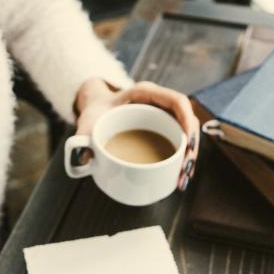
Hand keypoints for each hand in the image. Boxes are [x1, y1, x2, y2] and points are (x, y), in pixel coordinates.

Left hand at [74, 79, 200, 190]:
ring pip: (187, 134)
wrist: (96, 109)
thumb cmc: (96, 112)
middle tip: (185, 171)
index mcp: (145, 93)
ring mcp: (164, 116)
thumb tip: (82, 159)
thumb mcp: (88, 121)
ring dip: (189, 157)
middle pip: (187, 120)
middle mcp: (159, 103)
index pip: (176, 100)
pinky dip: (182, 159)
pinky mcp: (164, 129)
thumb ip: (82, 136)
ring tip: (183, 179)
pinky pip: (180, 141)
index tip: (187, 143)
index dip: (186, 120)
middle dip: (191, 147)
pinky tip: (179, 177)